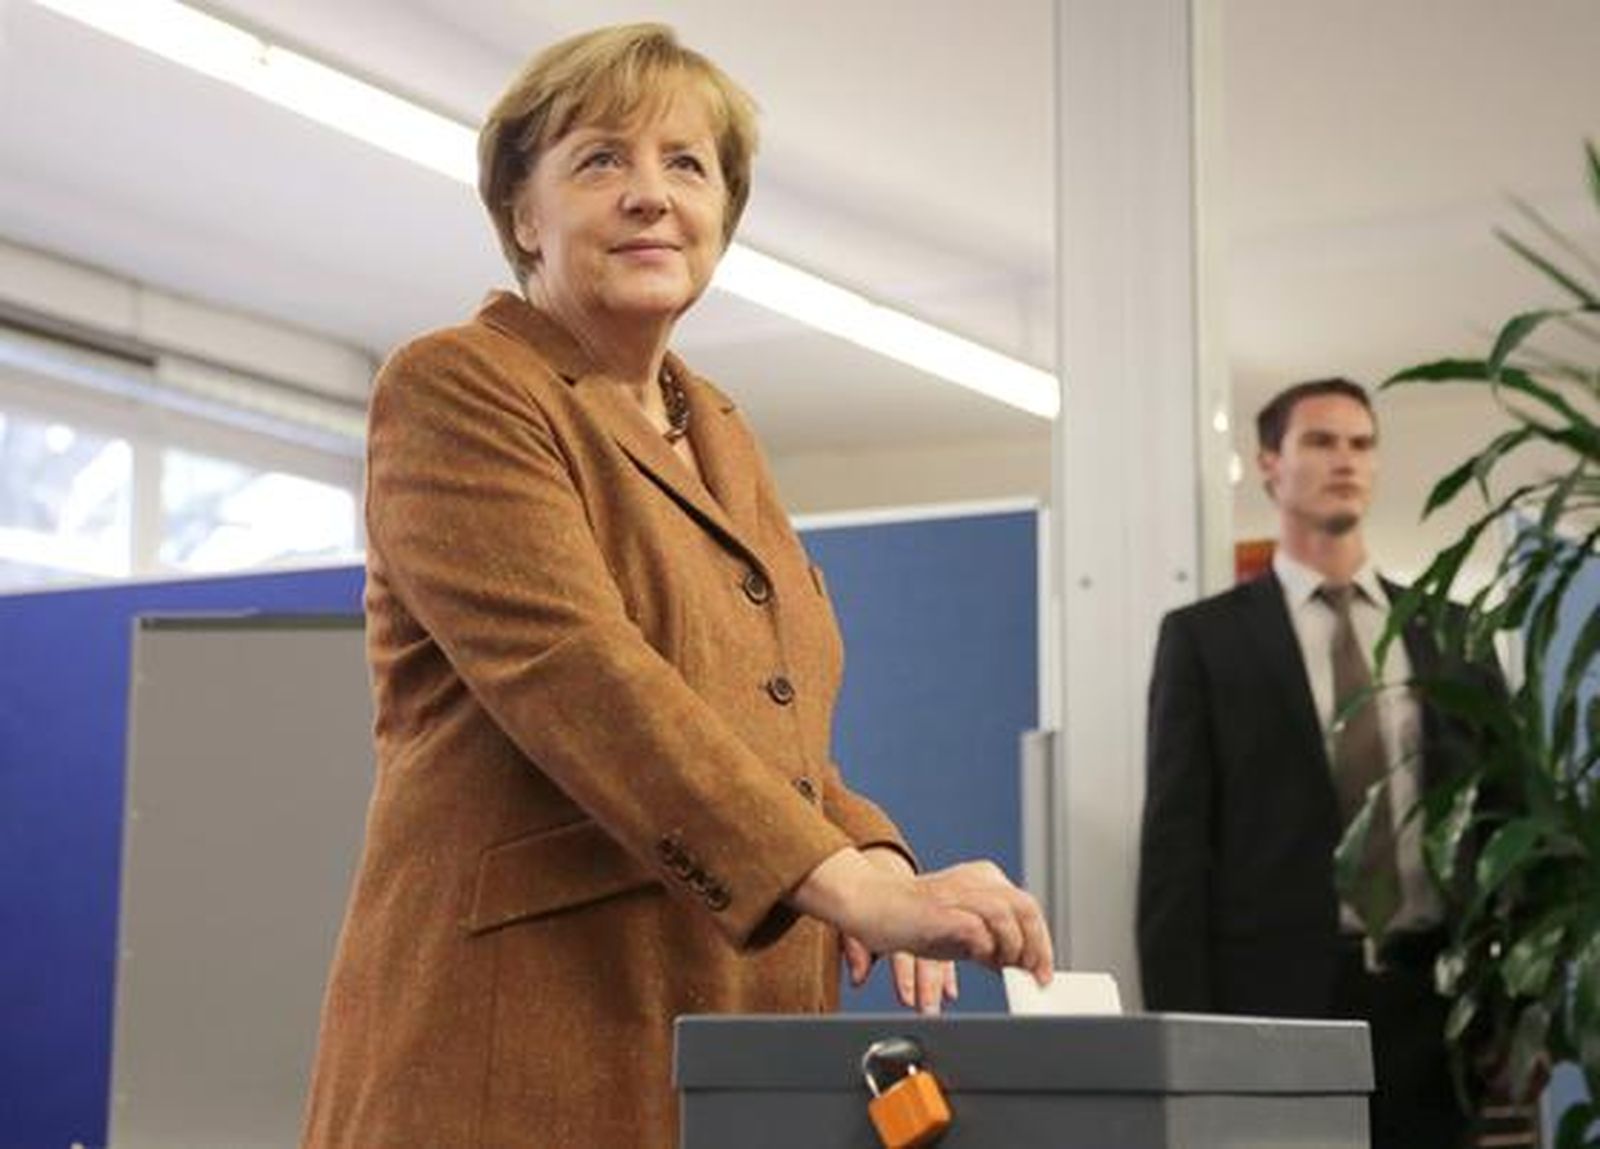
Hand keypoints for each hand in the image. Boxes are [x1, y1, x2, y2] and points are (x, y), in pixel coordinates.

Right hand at [792, 848, 1053, 987]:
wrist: (869, 904)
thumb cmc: (913, 918)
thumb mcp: (961, 929)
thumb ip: (990, 941)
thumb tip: (1019, 963)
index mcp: (984, 878)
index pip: (1028, 907)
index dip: (1041, 941)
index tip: (1042, 972)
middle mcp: (974, 880)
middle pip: (1025, 907)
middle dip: (1035, 946)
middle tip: (1033, 976)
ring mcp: (956, 893)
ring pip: (1006, 915)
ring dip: (1011, 948)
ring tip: (1002, 968)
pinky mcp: (939, 910)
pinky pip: (975, 929)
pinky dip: (984, 949)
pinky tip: (978, 960)